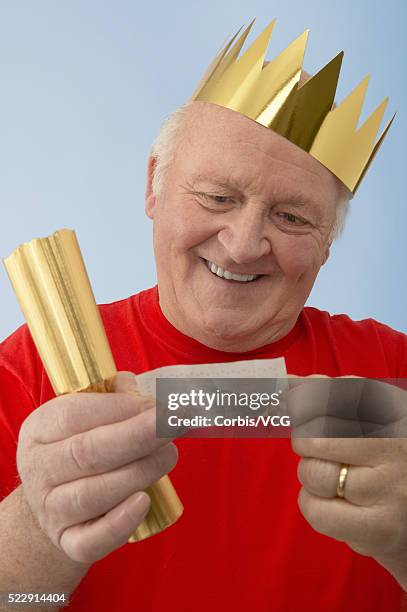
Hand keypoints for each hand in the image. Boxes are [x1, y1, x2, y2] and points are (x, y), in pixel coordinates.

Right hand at [16, 372, 177, 563]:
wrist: (54, 503)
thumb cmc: (79, 447)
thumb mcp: (82, 416)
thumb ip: (110, 397)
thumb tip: (137, 390)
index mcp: (40, 429)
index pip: (73, 414)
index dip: (119, 408)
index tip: (156, 405)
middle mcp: (40, 470)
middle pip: (87, 453)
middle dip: (138, 436)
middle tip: (174, 423)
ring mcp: (51, 510)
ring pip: (93, 494)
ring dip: (140, 472)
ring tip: (169, 455)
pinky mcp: (69, 542)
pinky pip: (93, 540)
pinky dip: (120, 524)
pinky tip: (144, 502)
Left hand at [287, 376, 406, 588]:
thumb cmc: (382, 461)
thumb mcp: (367, 420)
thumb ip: (330, 394)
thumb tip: (289, 381)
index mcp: (393, 413)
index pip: (335, 394)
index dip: (305, 399)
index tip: (296, 404)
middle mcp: (395, 446)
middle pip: (315, 435)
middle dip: (305, 441)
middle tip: (317, 448)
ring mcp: (390, 488)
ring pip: (313, 472)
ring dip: (311, 475)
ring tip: (335, 478)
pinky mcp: (380, 527)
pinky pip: (317, 510)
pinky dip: (312, 505)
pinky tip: (332, 503)